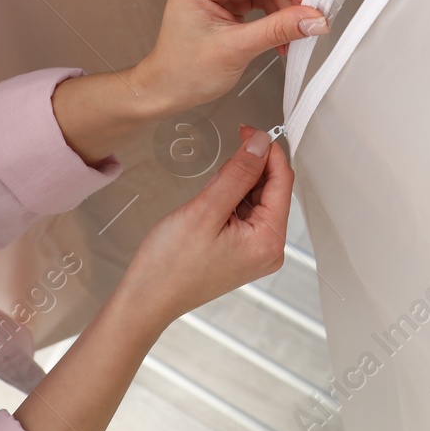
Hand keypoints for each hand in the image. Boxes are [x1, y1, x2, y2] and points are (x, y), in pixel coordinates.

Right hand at [13, 126, 293, 430]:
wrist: (146, 299)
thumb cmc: (169, 267)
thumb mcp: (205, 210)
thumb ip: (238, 173)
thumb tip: (261, 145)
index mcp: (268, 241)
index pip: (283, 182)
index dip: (268, 151)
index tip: (250, 132)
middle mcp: (269, 248)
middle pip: (273, 190)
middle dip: (250, 170)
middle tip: (222, 164)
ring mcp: (255, 251)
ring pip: (258, 199)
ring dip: (238, 185)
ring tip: (208, 196)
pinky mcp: (241, 250)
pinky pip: (245, 212)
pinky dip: (231, 199)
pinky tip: (210, 205)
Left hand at [131, 0, 327, 114]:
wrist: (167, 89)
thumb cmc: (182, 70)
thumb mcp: (235, 49)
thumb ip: (277, 30)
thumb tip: (313, 18)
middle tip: (314, 16)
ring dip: (287, 10)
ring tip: (298, 34)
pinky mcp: (230, 0)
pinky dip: (278, 17)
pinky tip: (285, 36)